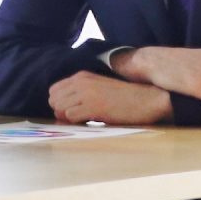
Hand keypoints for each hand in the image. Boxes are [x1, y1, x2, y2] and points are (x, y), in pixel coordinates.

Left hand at [49, 71, 173, 125]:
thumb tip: (65, 108)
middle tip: (76, 119)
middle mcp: (81, 82)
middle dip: (60, 111)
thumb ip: (82, 92)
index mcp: (81, 76)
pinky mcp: (93, 106)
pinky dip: (75, 122)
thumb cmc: (125, 97)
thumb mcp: (99, 87)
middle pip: (53, 99)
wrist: (146, 98)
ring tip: (82, 120)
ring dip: (67, 118)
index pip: (54, 90)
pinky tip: (88, 122)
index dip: (58, 103)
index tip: (70, 111)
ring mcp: (86, 94)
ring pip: (59, 108)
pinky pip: (70, 116)